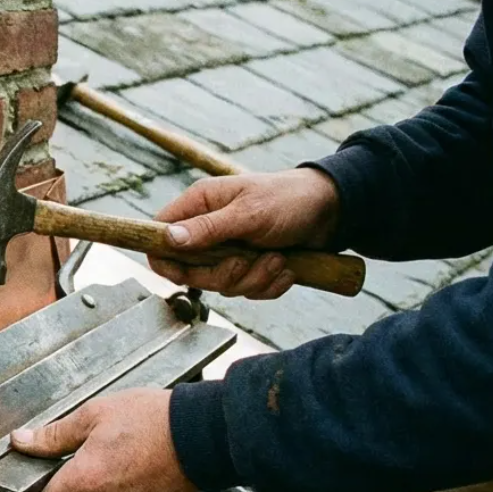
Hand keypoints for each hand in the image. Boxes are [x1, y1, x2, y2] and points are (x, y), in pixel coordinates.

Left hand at [9, 389, 199, 491]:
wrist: (205, 435)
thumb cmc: (154, 421)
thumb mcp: (94, 415)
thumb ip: (54, 435)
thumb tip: (23, 441)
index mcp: (86, 481)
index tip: (37, 480)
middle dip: (77, 480)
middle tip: (93, 451)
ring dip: (103, 486)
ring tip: (122, 456)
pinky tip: (138, 469)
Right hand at [151, 169, 341, 299]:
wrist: (333, 211)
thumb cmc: (290, 200)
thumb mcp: (249, 213)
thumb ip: (208, 228)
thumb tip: (168, 238)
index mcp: (199, 205)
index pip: (160, 235)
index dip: (164, 258)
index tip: (181, 273)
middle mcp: (208, 229)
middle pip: (190, 270)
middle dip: (223, 274)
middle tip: (246, 261)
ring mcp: (227, 250)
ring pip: (221, 285)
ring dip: (253, 279)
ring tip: (278, 259)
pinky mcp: (248, 266)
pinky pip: (245, 291)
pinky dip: (268, 285)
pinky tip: (286, 268)